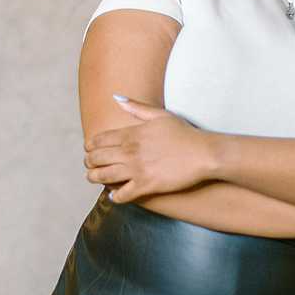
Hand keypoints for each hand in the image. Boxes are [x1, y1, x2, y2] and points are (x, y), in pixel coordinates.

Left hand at [85, 97, 215, 202]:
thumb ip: (137, 107)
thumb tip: (116, 98)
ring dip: (94, 178)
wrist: (205, 154)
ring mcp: (137, 170)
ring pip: (102, 177)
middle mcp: (130, 152)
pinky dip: (115, 196)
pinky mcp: (146, 185)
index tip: (91, 150)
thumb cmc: (186, 134)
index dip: (90, 146)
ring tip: (96, 178)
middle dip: (89, 162)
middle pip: (95, 159)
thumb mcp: (162, 115)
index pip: (97, 140)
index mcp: (131, 134)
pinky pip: (121, 195)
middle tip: (91, 164)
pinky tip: (115, 194)